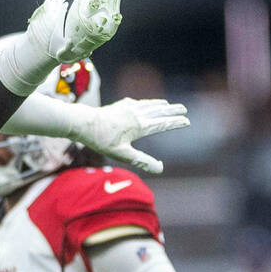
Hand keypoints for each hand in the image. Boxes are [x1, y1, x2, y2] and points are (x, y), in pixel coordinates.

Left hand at [73, 97, 189, 174]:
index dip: (175, 123)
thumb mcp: (122, 154)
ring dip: (159, 104)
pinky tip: (140, 103)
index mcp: (140, 126)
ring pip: (148, 105)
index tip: (187, 121)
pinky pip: (135, 102)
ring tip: (167, 104)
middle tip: (183, 109)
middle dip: (172, 110)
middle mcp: (136, 114)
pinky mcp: (118, 105)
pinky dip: (143, 102)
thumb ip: (142, 161)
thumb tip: (160, 169)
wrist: (83, 122)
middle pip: (159, 111)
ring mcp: (127, 108)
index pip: (163, 124)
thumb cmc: (101, 140)